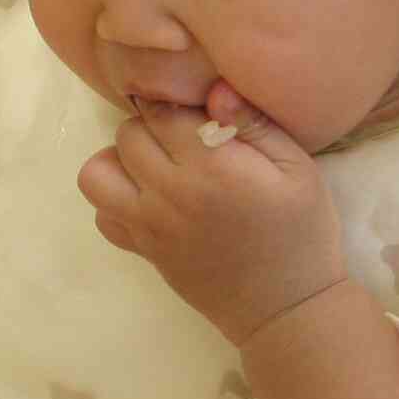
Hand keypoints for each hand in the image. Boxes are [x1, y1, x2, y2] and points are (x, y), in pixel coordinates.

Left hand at [76, 81, 345, 344]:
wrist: (287, 308)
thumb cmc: (302, 233)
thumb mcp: (299, 170)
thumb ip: (255, 124)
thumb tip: (213, 89)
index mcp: (211, 167)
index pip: (162, 110)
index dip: (179, 102)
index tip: (200, 113)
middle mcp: (169, 194)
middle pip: (127, 134)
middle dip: (152, 126)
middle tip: (185, 139)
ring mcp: (148, 227)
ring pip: (96, 173)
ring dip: (121, 161)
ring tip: (157, 165)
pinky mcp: (143, 252)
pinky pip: (101, 217)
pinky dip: (115, 202)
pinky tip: (150, 200)